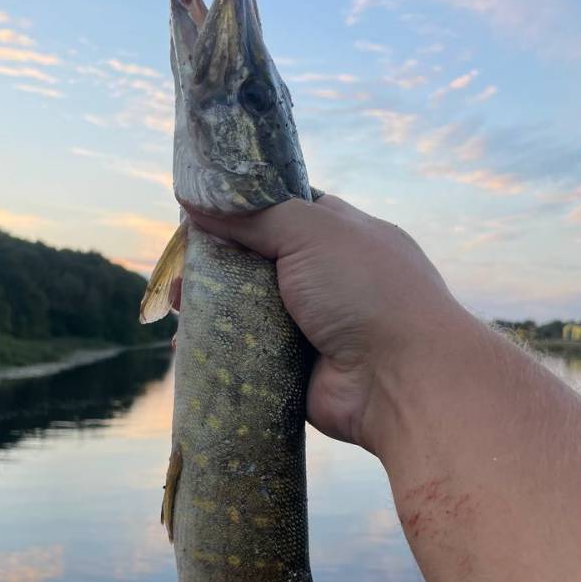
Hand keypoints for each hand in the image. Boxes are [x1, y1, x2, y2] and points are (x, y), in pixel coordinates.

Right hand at [189, 195, 462, 452]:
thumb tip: (195, 201)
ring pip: (249, 311)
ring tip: (179, 304)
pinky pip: (249, 355)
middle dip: (217, 263)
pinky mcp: (296, 370)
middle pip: (258, 264)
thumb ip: (254, 215)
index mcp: (342, 234)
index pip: (286, 211)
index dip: (243, 210)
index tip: (199, 212)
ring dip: (212, 307)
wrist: (401, 379)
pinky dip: (221, 349)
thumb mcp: (311, 230)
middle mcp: (327, 278)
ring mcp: (312, 326)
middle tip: (181, 268)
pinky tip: (188, 342)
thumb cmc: (366, 290)